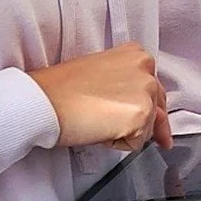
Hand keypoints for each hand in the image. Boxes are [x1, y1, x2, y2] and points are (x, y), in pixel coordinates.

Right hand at [32, 44, 171, 151]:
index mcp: (136, 55)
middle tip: (110, 123)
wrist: (44, 100)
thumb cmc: (61, 89)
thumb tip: (146, 110)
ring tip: (96, 121)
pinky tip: (98, 130)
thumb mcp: (102, 74)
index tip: (144, 118)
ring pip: (146, 129)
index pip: (154, 89)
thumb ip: (127, 85)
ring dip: (124, 133)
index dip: (145, 106)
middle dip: (140, 122)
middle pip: (155, 110)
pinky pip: (135, 144)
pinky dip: (117, 144)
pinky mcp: (140, 116)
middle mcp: (146, 70)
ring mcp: (145, 92)